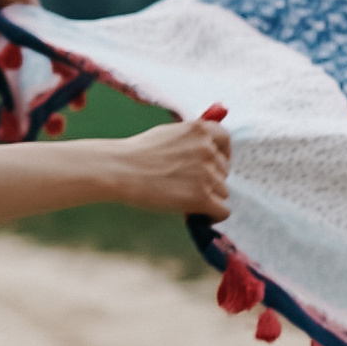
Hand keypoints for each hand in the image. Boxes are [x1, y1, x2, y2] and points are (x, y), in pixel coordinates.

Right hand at [103, 116, 231, 215]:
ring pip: (222, 192)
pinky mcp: (202, 197)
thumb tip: (207, 149)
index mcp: (200, 130)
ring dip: (209, 197)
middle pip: (223, 171)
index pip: (225, 141)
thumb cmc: (138, 153)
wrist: (121, 169)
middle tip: (189, 185)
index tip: (215, 164)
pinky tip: (201, 215)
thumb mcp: (169, 133)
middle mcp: (208, 150)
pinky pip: (223, 211)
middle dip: (211, 179)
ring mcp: (207, 174)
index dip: (222, 154)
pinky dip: (214, 215)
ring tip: (186, 199)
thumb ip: (191, 140)